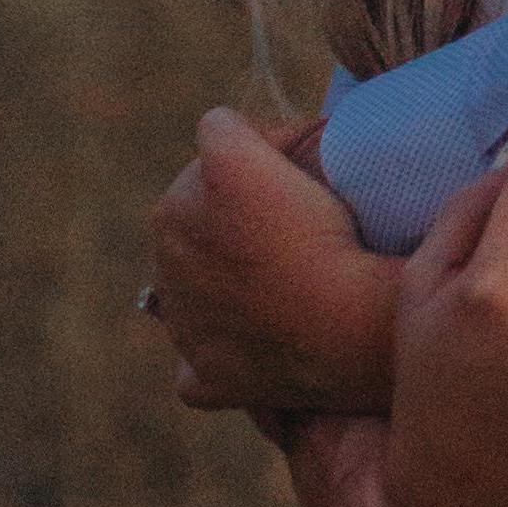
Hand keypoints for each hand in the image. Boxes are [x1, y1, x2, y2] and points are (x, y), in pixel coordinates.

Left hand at [145, 110, 397, 418]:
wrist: (342, 324)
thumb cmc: (310, 234)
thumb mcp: (267, 151)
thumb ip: (230, 129)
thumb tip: (241, 135)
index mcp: (171, 211)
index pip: (214, 161)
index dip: (261, 159)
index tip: (299, 172)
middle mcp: (165, 268)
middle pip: (204, 224)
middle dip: (236, 221)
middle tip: (293, 228)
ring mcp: (183, 328)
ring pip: (200, 290)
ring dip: (228, 283)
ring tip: (285, 281)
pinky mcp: (202, 378)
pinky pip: (199, 364)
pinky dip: (223, 351)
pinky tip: (258, 340)